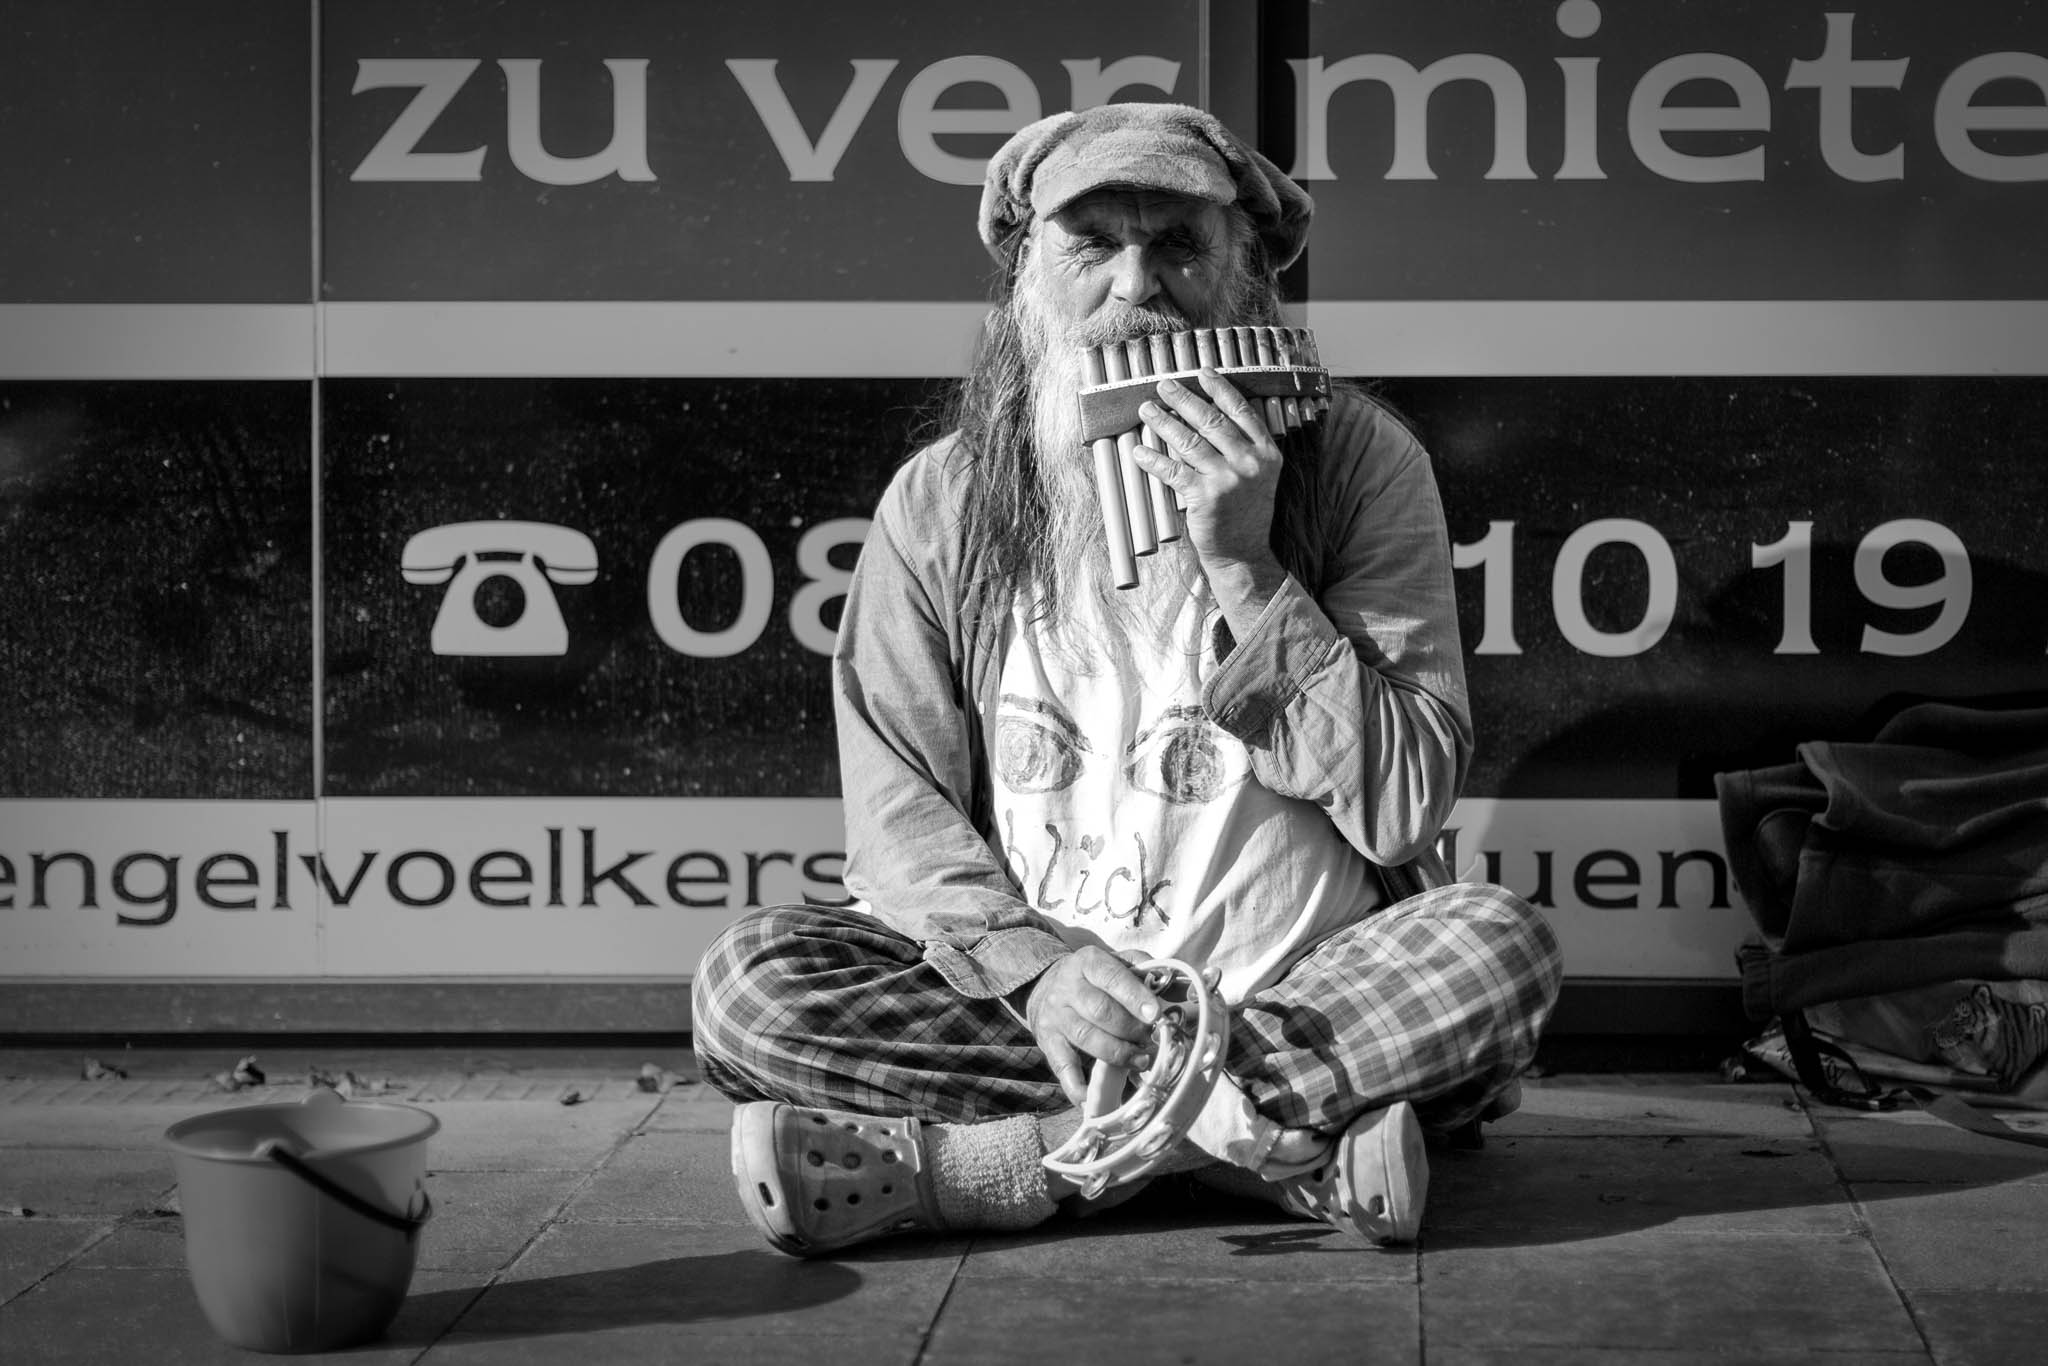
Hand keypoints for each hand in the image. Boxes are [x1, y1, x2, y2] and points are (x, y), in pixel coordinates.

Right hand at [1020, 947, 1162, 1107]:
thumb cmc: (1096, 979)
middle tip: (1151, 1039)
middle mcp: (1067, 987)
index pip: (1112, 976)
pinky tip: (1093, 1097)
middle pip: (1100, 1010)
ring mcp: (1055, 1016)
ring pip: (1086, 1037)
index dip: (1134, 996)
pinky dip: (1077, 1085)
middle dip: (1130, 1029)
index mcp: (1088, 962)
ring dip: (1117, 1053)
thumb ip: (1150, 974)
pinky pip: (1062, 1066)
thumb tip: (1183, 990)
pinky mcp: (1048, 1042)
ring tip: (1140, 1061)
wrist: (1046, 986)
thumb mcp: (1119, 964)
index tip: (1155, 1014)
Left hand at [1130, 367, 1283, 572]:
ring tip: (1146, 409)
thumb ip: (1244, 447)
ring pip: (1189, 441)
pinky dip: (1153, 459)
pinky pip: (1173, 471)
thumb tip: (1208, 414)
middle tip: (1164, 385)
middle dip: (1184, 399)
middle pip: (1211, 420)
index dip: (1219, 389)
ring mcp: (1228, 480)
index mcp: (1266, 453)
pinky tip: (1138, 450)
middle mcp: (1250, 463)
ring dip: (1163, 422)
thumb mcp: (1258, 477)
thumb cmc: (1246, 513)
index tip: (1201, 373)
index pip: (1240, 411)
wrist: (1244, 554)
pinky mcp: (1205, 498)